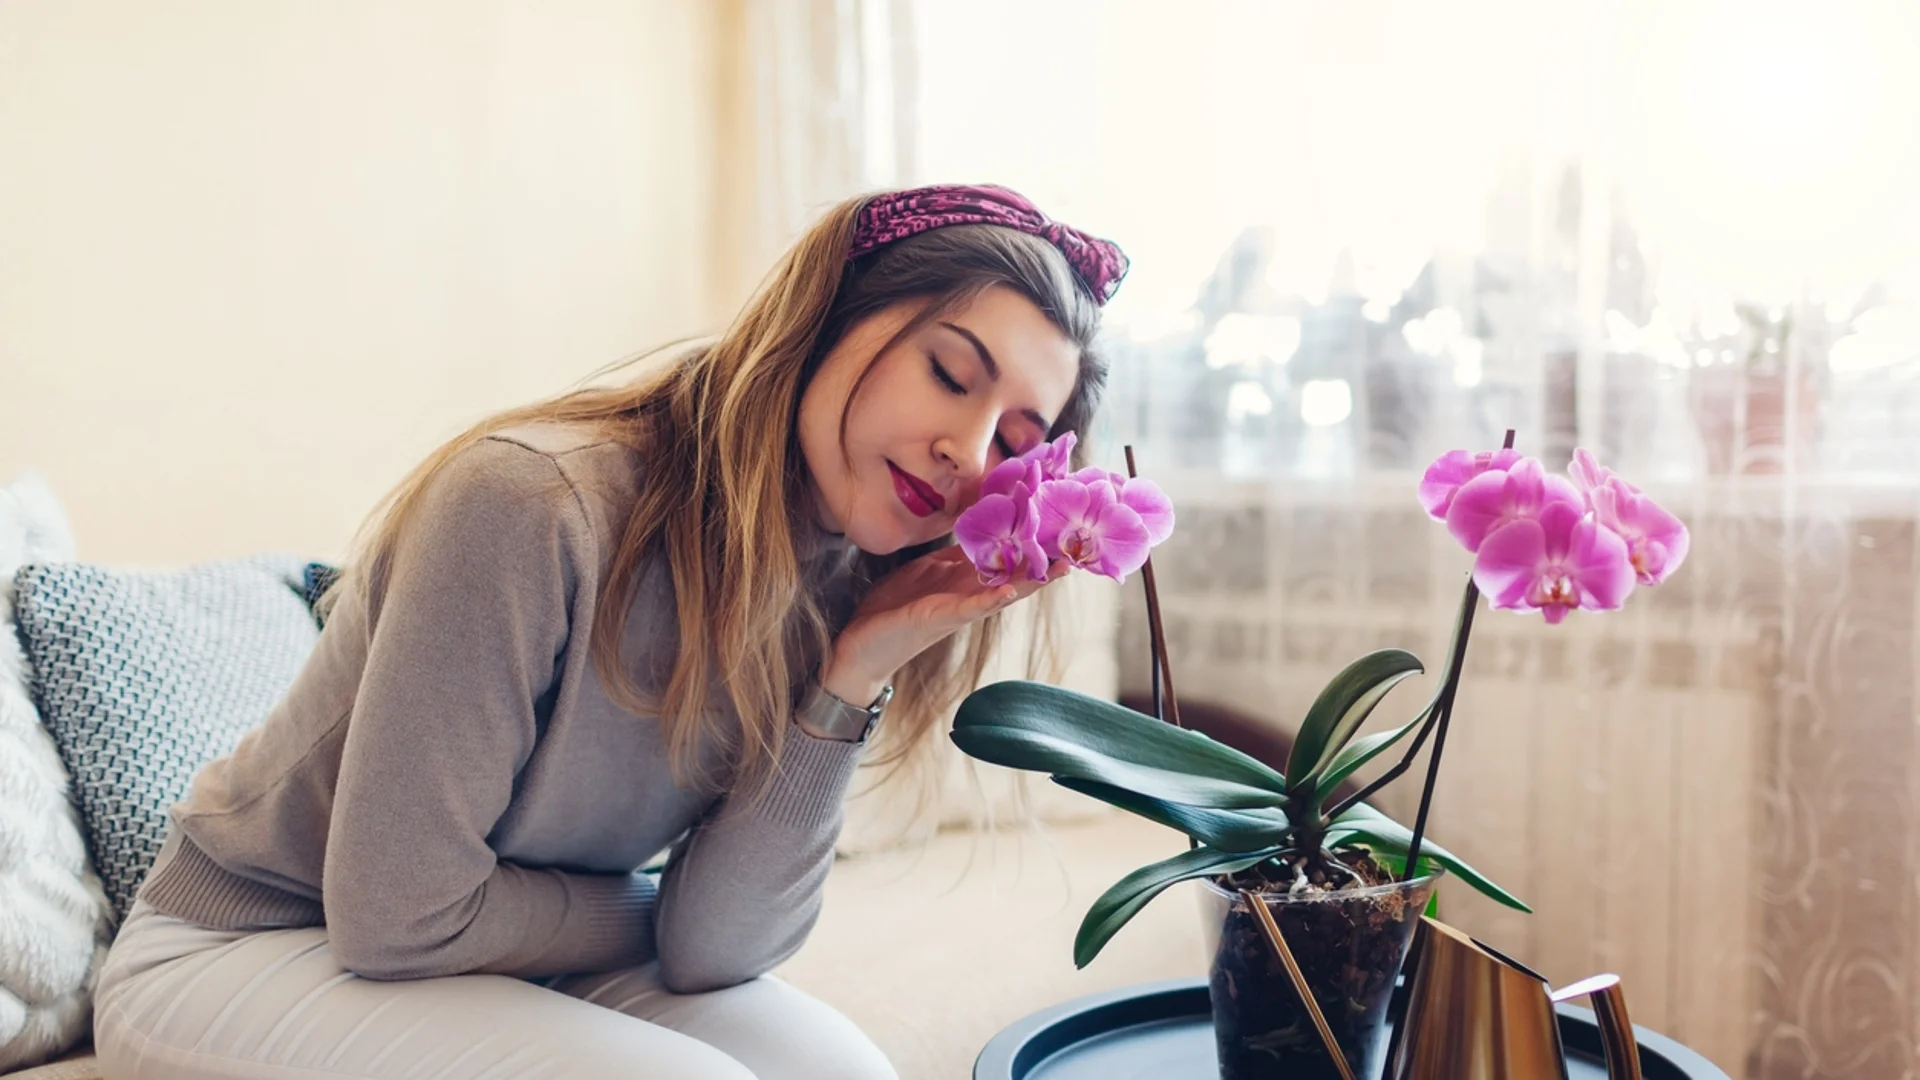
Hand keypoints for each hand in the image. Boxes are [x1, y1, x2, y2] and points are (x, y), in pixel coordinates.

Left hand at [819, 546, 1067, 705]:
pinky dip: (991, 598)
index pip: (1007, 558)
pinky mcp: (938, 618)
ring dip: (1032, 579)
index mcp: (965, 581)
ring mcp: (957, 609)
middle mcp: (969, 596)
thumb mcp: (924, 572)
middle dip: (1047, 560)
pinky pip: (970, 607)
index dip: (1034, 541)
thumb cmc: (891, 609)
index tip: (1060, 520)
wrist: (859, 646)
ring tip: (1062, 566)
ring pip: (1003, 590)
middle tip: (1080, 543)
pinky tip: (1009, 589)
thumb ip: (951, 556)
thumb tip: (977, 531)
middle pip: (1017, 575)